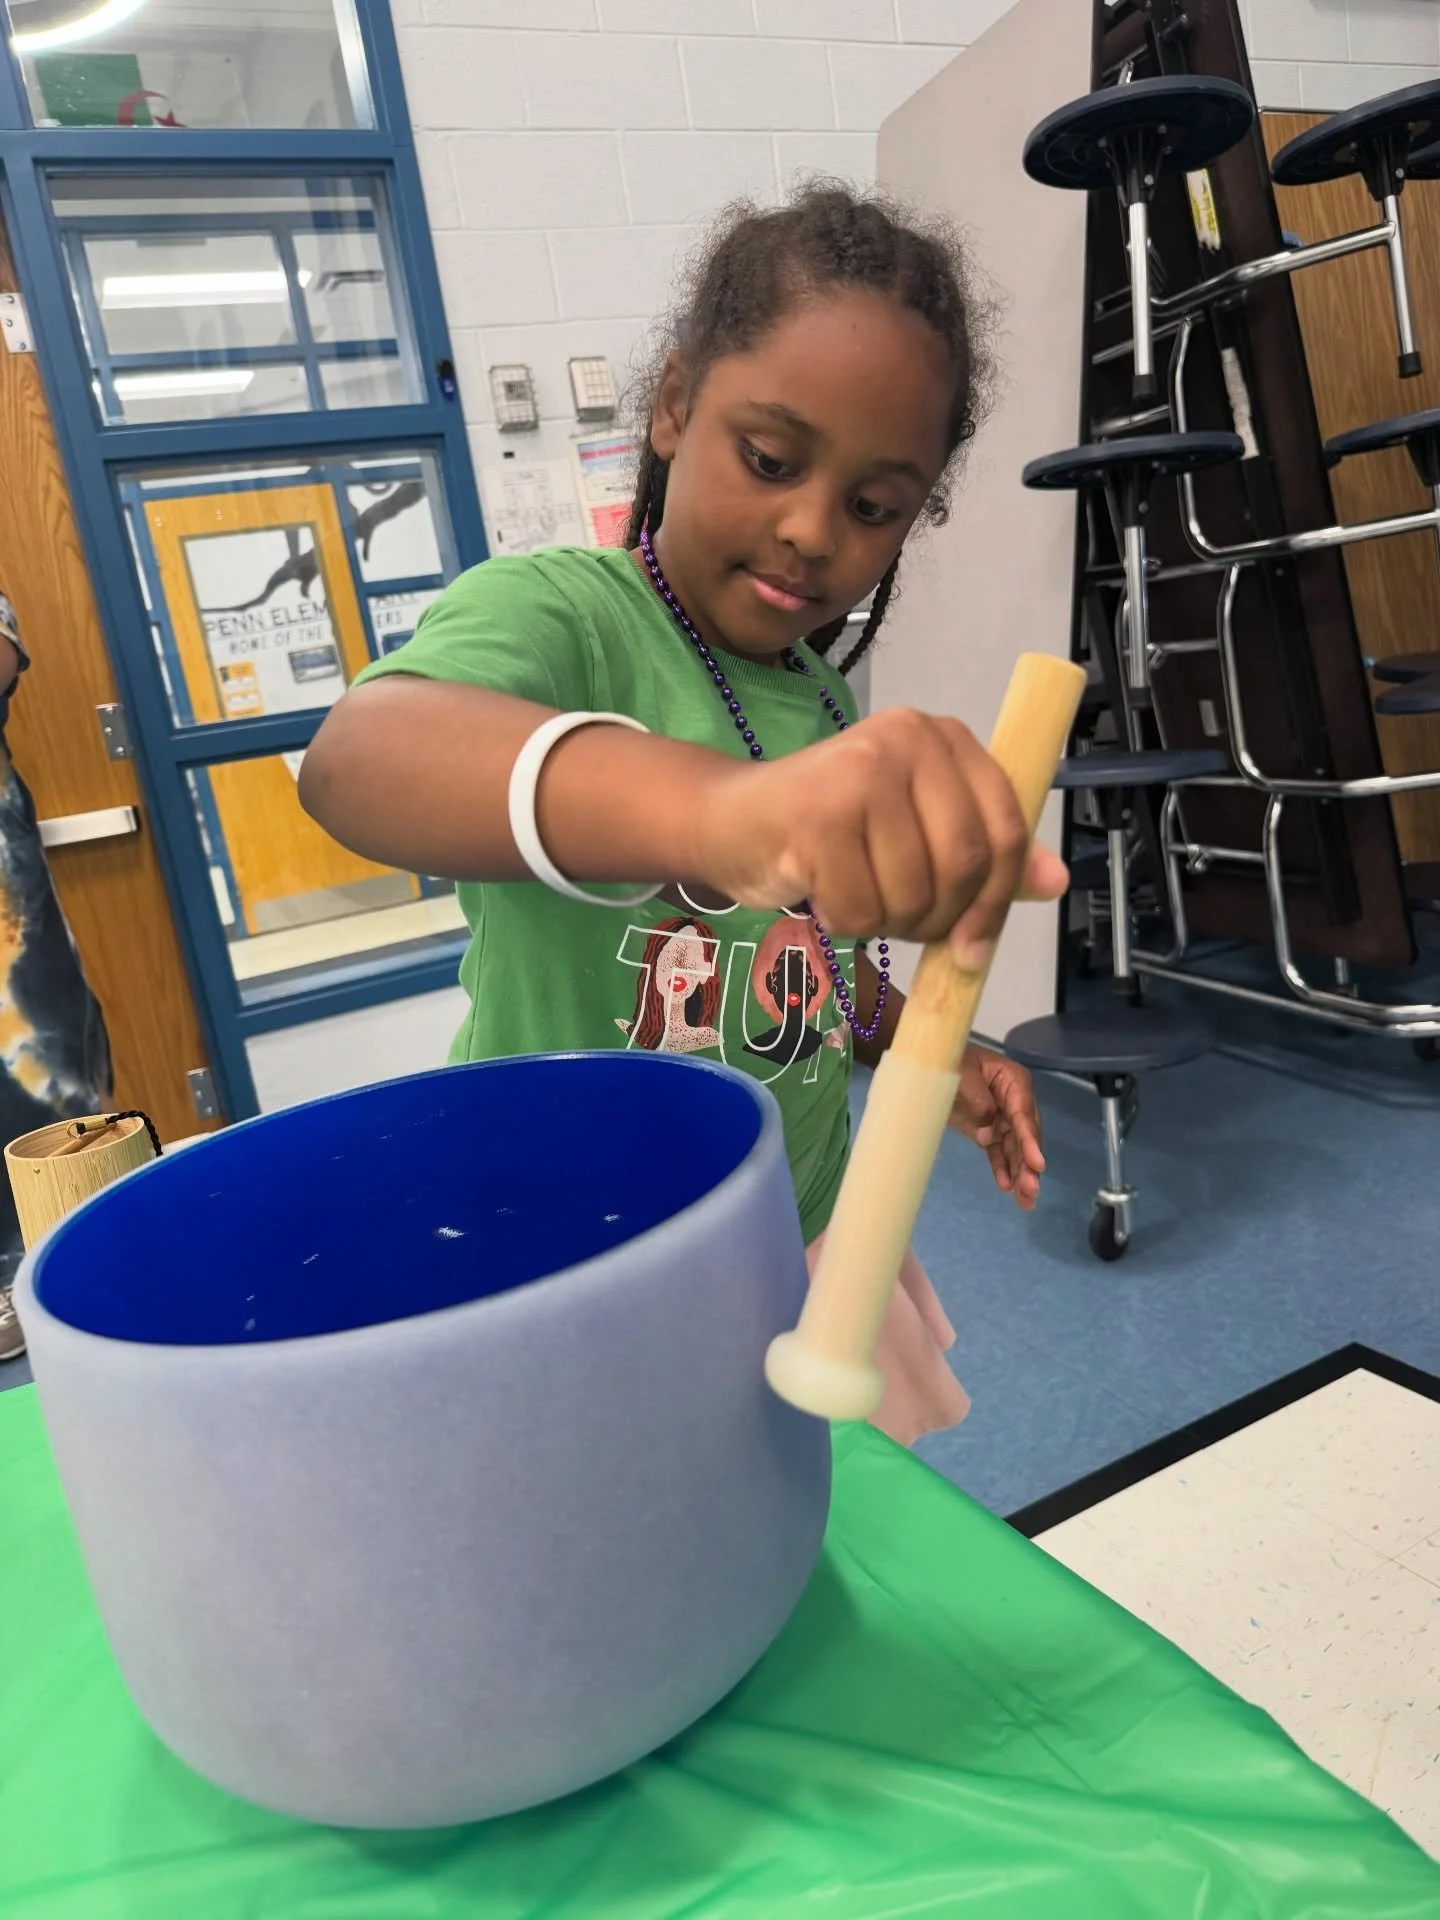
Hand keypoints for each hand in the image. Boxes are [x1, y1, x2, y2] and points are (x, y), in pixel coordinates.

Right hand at [691, 707, 1067, 955]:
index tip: (973, 948)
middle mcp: (908, 739)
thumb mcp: (917, 834)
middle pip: (964, 864)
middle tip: (902, 925)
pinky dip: (845, 924)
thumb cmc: (830, 830)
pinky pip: (861, 909)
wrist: (731, 821)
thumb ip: (984, 854)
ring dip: (886, 922)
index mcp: (944, 739)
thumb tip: (1055, 881)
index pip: (1004, 828)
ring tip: (855, 896)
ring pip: (913, 894)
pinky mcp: (818, 815)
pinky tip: (823, 893)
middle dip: (938, 919)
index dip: (997, 900)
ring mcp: (861, 772)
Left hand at [951, 1045, 1044, 1209]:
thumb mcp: (962, 1074)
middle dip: (1028, 1165)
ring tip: (1025, 1201)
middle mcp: (1014, 1102)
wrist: (929, 1063)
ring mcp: (1001, 1118)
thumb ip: (979, 1102)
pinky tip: (1006, 1188)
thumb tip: (990, 1134)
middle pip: (1024, 1136)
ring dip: (1019, 1174)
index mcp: (1014, 1081)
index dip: (1030, 1141)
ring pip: (1014, 1149)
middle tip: (1031, 1191)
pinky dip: (1002, 1170)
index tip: (1037, 1165)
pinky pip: (997, 1153)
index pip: (1024, 1115)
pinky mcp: (987, 1131)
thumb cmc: (949, 1060)